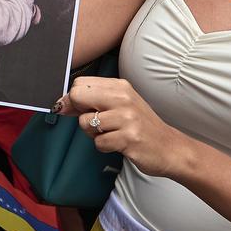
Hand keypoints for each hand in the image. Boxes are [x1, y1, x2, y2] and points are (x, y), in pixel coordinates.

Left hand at [54, 77, 194, 178]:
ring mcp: (127, 118)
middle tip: (99, 123)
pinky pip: (98, 143)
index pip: (79, 83)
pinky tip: (119, 144)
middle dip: (81, 114)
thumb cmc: (140, 127)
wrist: (170, 148)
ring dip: (94, 134)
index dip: (76, 99)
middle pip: (77, 96)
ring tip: (113, 134)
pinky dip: (105, 147)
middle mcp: (123, 98)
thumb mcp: (119, 106)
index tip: (86, 110)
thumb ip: (91, 101)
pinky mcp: (129, 138)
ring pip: (85, 123)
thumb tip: (61, 103)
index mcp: (120, 86)